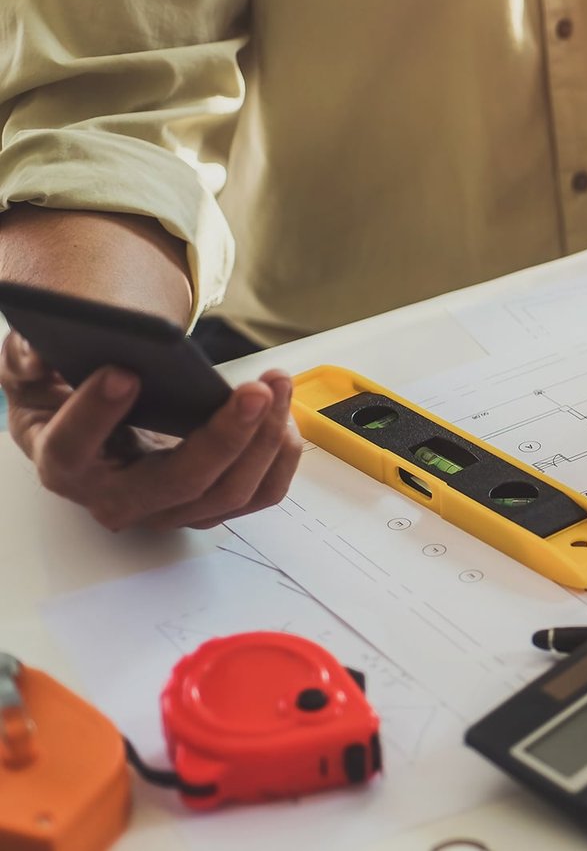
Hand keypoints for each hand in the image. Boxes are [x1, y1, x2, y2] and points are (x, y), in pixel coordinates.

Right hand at [2, 332, 301, 530]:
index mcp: (64, 463)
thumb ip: (28, 355)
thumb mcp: (29, 366)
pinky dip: (280, 453)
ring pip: (230, 491)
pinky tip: (283, 410)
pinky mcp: (209, 503)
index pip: (72, 448)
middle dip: (225, 436)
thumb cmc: (64, 390)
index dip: (95, 414)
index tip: (124, 372)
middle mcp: (118, 499)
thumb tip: (41, 353)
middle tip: (256, 390)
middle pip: (179, 482)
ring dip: (265, 440)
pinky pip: (260, 493)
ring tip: (277, 385)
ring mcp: (169, 508)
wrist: (93, 418)